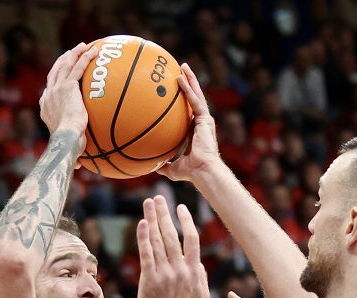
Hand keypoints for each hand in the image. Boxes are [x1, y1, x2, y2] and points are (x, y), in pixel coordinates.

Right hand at [39, 42, 97, 139]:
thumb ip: (73, 147)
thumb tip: (78, 163)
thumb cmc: (68, 145)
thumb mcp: (70, 144)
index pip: (49, 89)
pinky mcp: (68, 86)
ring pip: (65, 65)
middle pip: (55, 72)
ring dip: (73, 54)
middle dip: (63, 61)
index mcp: (45, 107)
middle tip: (71, 53)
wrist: (66, 137)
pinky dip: (85, 58)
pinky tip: (93, 51)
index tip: (61, 77)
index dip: (55, 80)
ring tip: (83, 46)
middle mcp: (48, 95)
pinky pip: (77, 68)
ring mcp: (57, 89)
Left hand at [136, 195, 209, 297]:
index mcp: (194, 271)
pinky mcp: (148, 279)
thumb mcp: (201, 297)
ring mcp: (164, 273)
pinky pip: (146, 253)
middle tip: (159, 197)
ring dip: (152, 219)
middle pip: (172, 234)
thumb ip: (201, 277)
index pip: (191, 239)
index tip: (180, 208)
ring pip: (158, 240)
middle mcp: (180, 269)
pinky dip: (144, 237)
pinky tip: (142, 223)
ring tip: (149, 203)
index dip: (185, 221)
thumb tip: (198, 263)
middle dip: (165, 213)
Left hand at [158, 63, 219, 181]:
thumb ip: (163, 165)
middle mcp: (201, 123)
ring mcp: (204, 120)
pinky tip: (180, 78)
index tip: (176, 90)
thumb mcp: (172, 168)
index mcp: (195, 131)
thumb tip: (151, 167)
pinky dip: (188, 89)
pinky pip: (195, 101)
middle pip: (194, 98)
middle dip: (188, 83)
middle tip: (180, 70)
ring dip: (190, 79)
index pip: (188, 111)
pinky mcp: (206, 119)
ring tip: (182, 66)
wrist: (203, 171)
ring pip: (196, 95)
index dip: (183, 100)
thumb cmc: (191, 172)